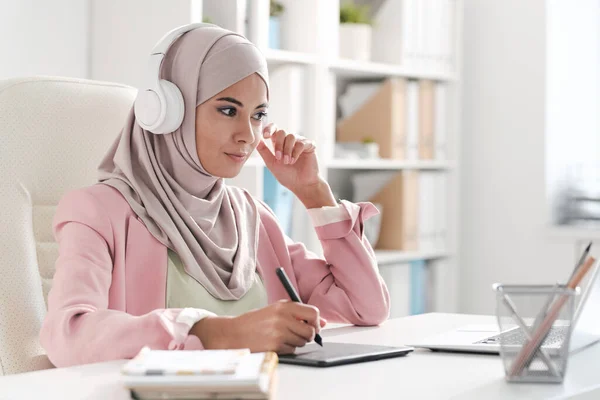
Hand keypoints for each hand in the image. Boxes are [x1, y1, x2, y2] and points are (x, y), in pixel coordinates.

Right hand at [191, 300, 326, 353]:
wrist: (233, 333)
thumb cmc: (254, 322)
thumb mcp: (275, 311)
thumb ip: (298, 314)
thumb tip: (323, 323)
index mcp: (284, 305)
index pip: (313, 312)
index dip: (316, 322)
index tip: (313, 326)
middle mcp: (283, 317)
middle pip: (311, 330)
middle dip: (309, 335)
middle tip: (299, 335)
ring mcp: (279, 331)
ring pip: (302, 341)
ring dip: (296, 342)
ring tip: (282, 337)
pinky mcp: (275, 345)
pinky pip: (292, 350)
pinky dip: (288, 349)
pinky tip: (276, 343)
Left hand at [256, 123, 335, 207]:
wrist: (301, 185)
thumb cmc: (287, 176)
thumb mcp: (271, 163)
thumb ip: (264, 151)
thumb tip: (256, 140)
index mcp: (279, 143)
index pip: (274, 129)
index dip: (269, 129)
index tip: (265, 136)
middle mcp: (289, 141)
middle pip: (282, 132)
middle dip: (279, 145)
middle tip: (279, 158)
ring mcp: (300, 142)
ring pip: (291, 136)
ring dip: (287, 150)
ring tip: (287, 162)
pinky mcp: (309, 146)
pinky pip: (301, 143)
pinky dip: (295, 152)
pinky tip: (293, 161)